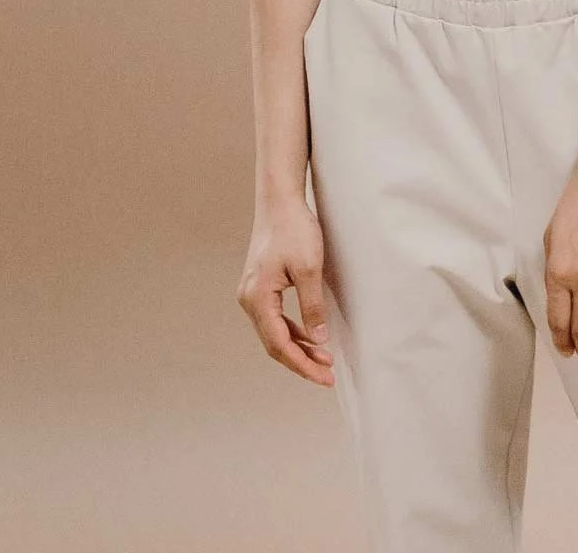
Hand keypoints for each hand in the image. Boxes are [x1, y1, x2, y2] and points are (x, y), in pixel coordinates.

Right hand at [237, 194, 335, 386]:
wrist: (280, 201)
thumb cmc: (294, 229)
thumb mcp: (309, 268)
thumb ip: (312, 307)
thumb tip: (318, 340)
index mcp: (258, 298)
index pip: (279, 345)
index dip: (303, 364)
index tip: (324, 377)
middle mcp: (249, 299)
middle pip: (274, 344)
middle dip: (301, 361)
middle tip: (328, 375)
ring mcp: (253, 293)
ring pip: (274, 332)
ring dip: (298, 347)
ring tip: (324, 359)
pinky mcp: (260, 286)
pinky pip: (275, 318)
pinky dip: (293, 331)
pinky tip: (310, 337)